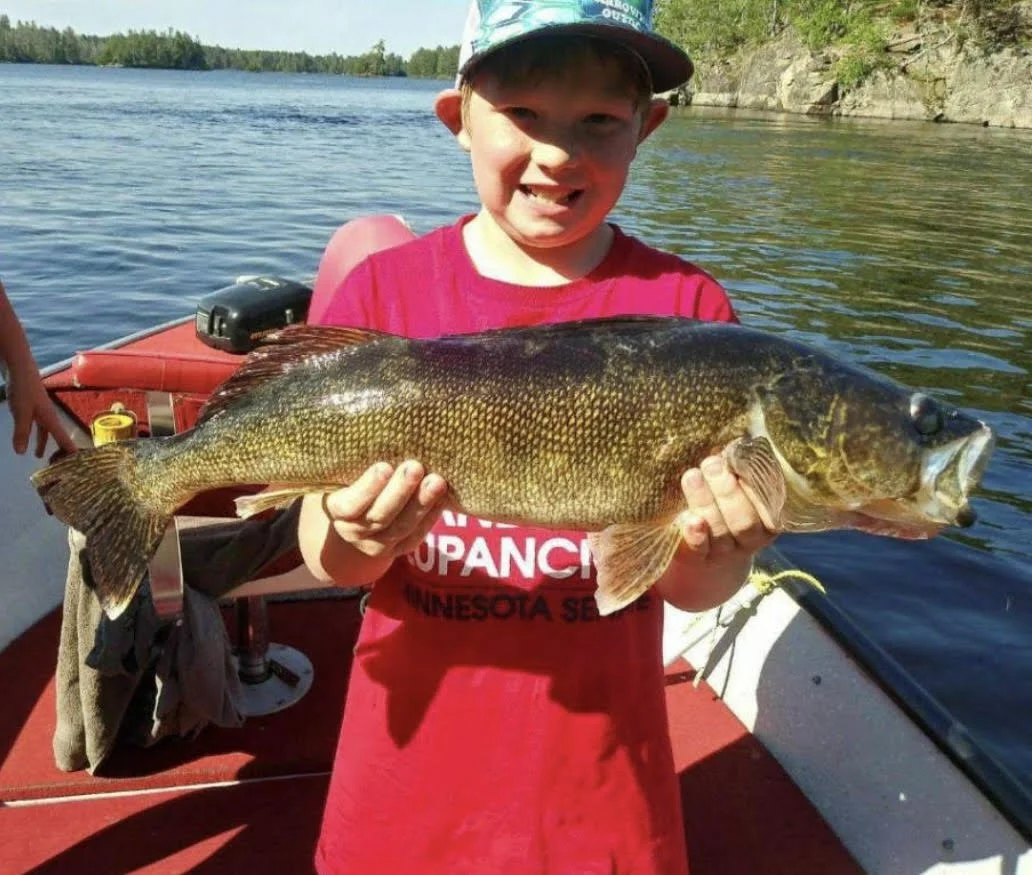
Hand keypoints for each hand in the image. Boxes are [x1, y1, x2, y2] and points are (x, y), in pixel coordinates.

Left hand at [5, 354, 75, 456]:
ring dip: (43, 443)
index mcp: (50, 419)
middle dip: (59, 449)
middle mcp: (49, 417)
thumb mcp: (21, 413)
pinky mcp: (33, 408)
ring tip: (38, 455)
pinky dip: (35, 434)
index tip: (78, 463)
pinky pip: (38, 426)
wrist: (20, 369)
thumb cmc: (24, 390)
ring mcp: (41, 412)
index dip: (70, 451)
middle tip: (61, 463)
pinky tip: (28, 437)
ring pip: (45, 432)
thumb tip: (21, 453)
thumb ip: (22, 433)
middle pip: (57, 436)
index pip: (63, 439)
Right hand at [323, 460, 448, 561]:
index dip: (367, 488)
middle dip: (400, 491)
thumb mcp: (346, 472)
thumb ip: (358, 461)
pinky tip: (444, 497)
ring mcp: (378, 544)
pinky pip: (417, 535)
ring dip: (422, 503)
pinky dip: (432, 515)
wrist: (357, 516)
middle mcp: (354, 532)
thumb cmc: (352, 480)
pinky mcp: (400, 549)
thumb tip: (383, 430)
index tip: (383, 466)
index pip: (350, 505)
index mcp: (337, 511)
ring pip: (402, 527)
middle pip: (380, 516)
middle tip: (415, 467)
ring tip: (437, 481)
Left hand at [678, 454, 775, 560]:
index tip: (740, 457)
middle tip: (711, 463)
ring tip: (692, 476)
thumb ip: (737, 468)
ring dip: (706, 502)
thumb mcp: (736, 485)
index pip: (770, 502)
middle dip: (727, 490)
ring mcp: (726, 551)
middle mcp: (751, 537)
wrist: (705, 551)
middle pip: (745, 520)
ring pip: (721, 532)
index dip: (757, 481)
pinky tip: (691, 520)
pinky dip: (696, 534)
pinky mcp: (700, 558)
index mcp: (768, 516)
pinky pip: (700, 549)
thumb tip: (733, 435)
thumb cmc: (722, 502)